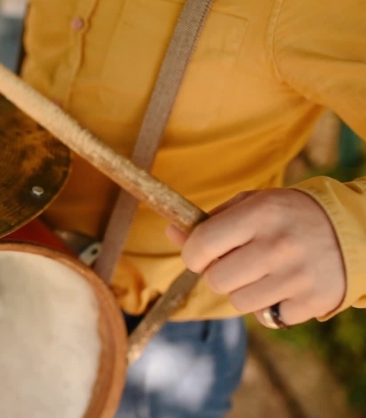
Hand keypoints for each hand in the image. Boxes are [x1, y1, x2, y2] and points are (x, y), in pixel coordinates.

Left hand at [165, 189, 345, 327]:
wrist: (355, 231)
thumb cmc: (290, 216)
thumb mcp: (254, 204)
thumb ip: (211, 220)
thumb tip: (172, 232)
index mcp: (260, 214)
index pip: (201, 245)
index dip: (192, 254)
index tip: (200, 254)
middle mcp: (278, 245)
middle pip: (216, 280)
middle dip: (219, 274)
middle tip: (238, 263)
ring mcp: (297, 276)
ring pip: (238, 302)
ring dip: (244, 291)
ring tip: (264, 273)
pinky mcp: (313, 301)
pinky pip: (269, 316)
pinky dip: (273, 305)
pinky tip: (288, 285)